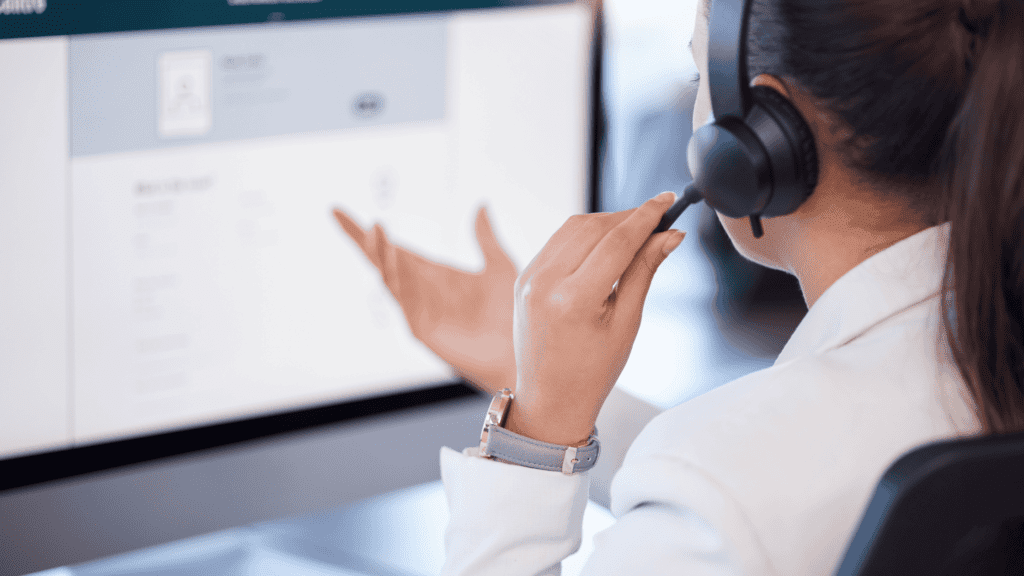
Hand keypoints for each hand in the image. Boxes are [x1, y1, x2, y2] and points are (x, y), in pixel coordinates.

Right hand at [333, 206, 518, 394]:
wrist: (523, 351)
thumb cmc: (511, 315)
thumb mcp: (499, 266)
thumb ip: (486, 238)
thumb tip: (481, 205)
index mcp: (432, 275)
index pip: (394, 248)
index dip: (369, 232)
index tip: (338, 210)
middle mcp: (420, 291)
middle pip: (381, 261)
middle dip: (362, 240)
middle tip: (339, 214)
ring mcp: (418, 311)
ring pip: (390, 278)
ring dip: (381, 253)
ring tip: (376, 229)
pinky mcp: (422, 330)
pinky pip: (405, 300)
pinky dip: (399, 277)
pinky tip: (397, 256)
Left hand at [505, 192, 684, 446]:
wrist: (549, 400)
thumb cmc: (592, 371)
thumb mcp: (626, 323)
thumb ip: (644, 271)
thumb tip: (669, 235)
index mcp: (573, 299)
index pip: (617, 241)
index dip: (646, 216)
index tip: (667, 201)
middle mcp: (545, 283)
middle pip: (595, 227)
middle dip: (628, 217)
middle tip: (658, 219)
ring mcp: (529, 278)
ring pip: (573, 228)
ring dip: (606, 222)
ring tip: (635, 232)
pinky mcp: (522, 277)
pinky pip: (557, 241)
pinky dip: (583, 235)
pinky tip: (605, 244)